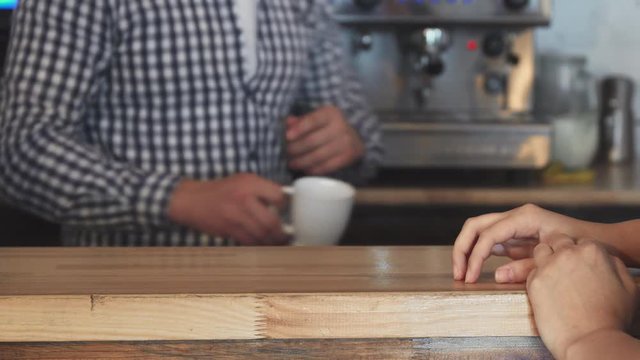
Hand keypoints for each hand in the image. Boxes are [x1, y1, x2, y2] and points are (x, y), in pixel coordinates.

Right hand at [167, 174, 287, 244]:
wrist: (192, 200)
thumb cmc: (221, 191)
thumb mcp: (243, 181)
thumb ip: (263, 189)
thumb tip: (284, 203)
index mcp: (250, 183)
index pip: (278, 196)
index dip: (285, 206)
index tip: (286, 212)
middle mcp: (244, 198)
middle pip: (271, 221)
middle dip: (281, 233)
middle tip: (287, 236)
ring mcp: (235, 215)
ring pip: (261, 234)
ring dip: (272, 242)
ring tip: (278, 243)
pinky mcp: (228, 229)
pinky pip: (249, 241)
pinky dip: (258, 244)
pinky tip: (263, 244)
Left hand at [286, 105, 363, 174]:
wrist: (352, 137)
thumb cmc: (327, 127)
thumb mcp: (315, 119)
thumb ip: (300, 121)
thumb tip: (287, 123)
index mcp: (330, 113)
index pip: (312, 121)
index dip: (299, 129)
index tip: (287, 137)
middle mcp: (341, 126)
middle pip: (312, 140)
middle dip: (295, 148)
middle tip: (285, 153)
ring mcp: (346, 142)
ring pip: (318, 156)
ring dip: (301, 161)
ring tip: (291, 163)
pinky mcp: (349, 156)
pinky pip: (327, 166)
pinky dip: (313, 169)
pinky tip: (304, 169)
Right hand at [452, 204, 586, 282]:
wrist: (601, 242)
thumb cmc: (581, 248)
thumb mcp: (555, 261)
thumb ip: (526, 268)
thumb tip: (497, 275)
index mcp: (525, 217)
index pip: (489, 234)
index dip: (476, 256)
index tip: (471, 278)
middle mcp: (516, 215)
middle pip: (475, 226)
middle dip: (463, 249)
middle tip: (459, 273)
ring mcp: (514, 222)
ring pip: (478, 230)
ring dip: (467, 250)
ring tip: (463, 273)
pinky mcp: (515, 233)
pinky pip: (490, 239)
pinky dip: (479, 252)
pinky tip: (476, 270)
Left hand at [527, 235, 636, 358]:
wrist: (591, 340)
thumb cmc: (612, 318)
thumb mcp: (628, 286)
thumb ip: (614, 265)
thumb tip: (605, 259)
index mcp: (592, 251)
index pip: (580, 242)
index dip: (579, 254)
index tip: (578, 266)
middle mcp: (568, 253)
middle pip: (558, 241)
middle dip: (560, 252)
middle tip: (564, 270)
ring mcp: (549, 266)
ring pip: (540, 251)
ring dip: (544, 260)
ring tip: (552, 277)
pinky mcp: (534, 281)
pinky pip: (529, 271)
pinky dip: (536, 277)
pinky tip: (545, 291)